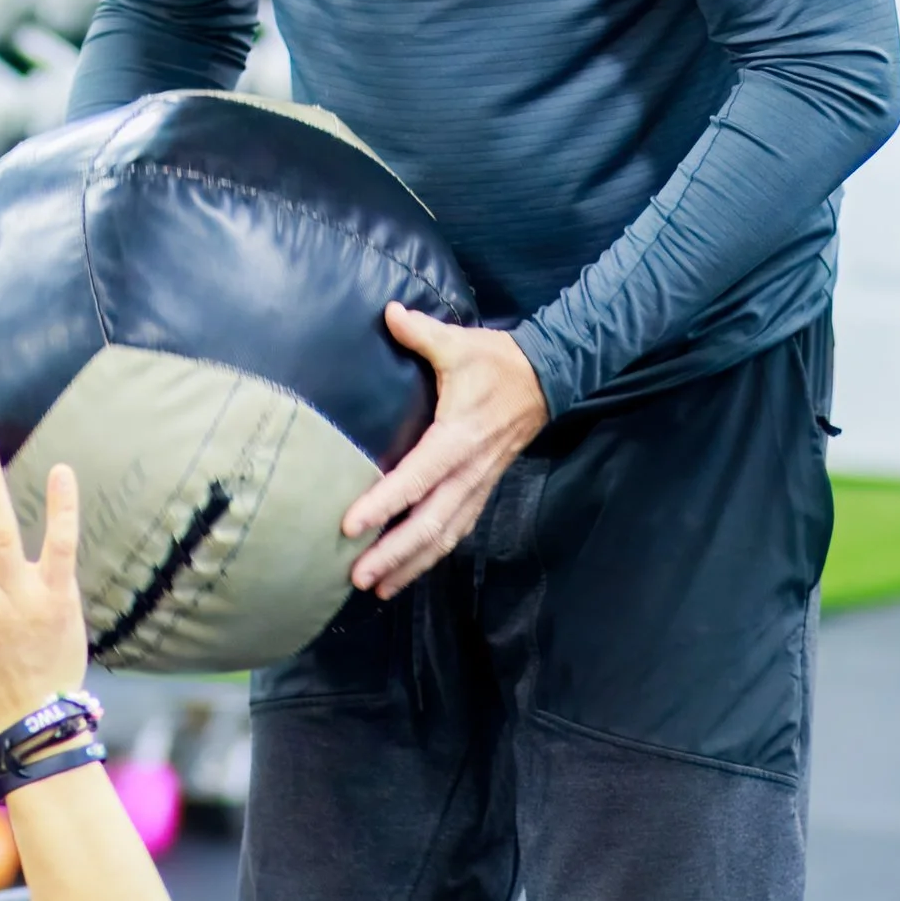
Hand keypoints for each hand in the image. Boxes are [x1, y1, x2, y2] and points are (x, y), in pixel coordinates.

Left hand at [341, 308, 548, 597]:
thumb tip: (388, 313)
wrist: (548, 378)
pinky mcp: (482, 490)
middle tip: (357, 576)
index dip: (384, 503)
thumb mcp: (460, 343)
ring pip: (445, 536)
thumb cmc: (497, 362)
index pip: (416, 477)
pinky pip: (457, 531)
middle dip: (393, 553)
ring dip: (411, 564)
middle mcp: (469, 470)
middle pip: (430, 523)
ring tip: (377, 587)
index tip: (351, 524)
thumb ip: (421, 332)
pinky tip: (406, 574)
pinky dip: (432, 557)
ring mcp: (479, 485)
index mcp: (458, 437)